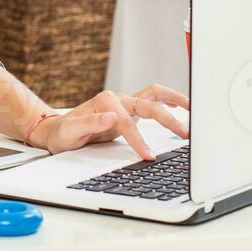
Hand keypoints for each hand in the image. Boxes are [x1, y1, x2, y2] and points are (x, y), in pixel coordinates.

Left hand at [29, 84, 189, 161]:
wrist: (57, 132)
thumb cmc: (63, 133)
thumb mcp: (70, 132)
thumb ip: (89, 123)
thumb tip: (111, 117)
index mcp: (104, 102)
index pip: (128, 123)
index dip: (139, 140)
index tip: (148, 156)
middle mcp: (117, 99)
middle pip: (148, 104)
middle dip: (168, 119)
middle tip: (185, 134)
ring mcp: (124, 103)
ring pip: (154, 94)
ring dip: (174, 99)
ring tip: (194, 108)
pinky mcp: (129, 111)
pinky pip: (152, 100)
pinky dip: (168, 100)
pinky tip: (179, 106)